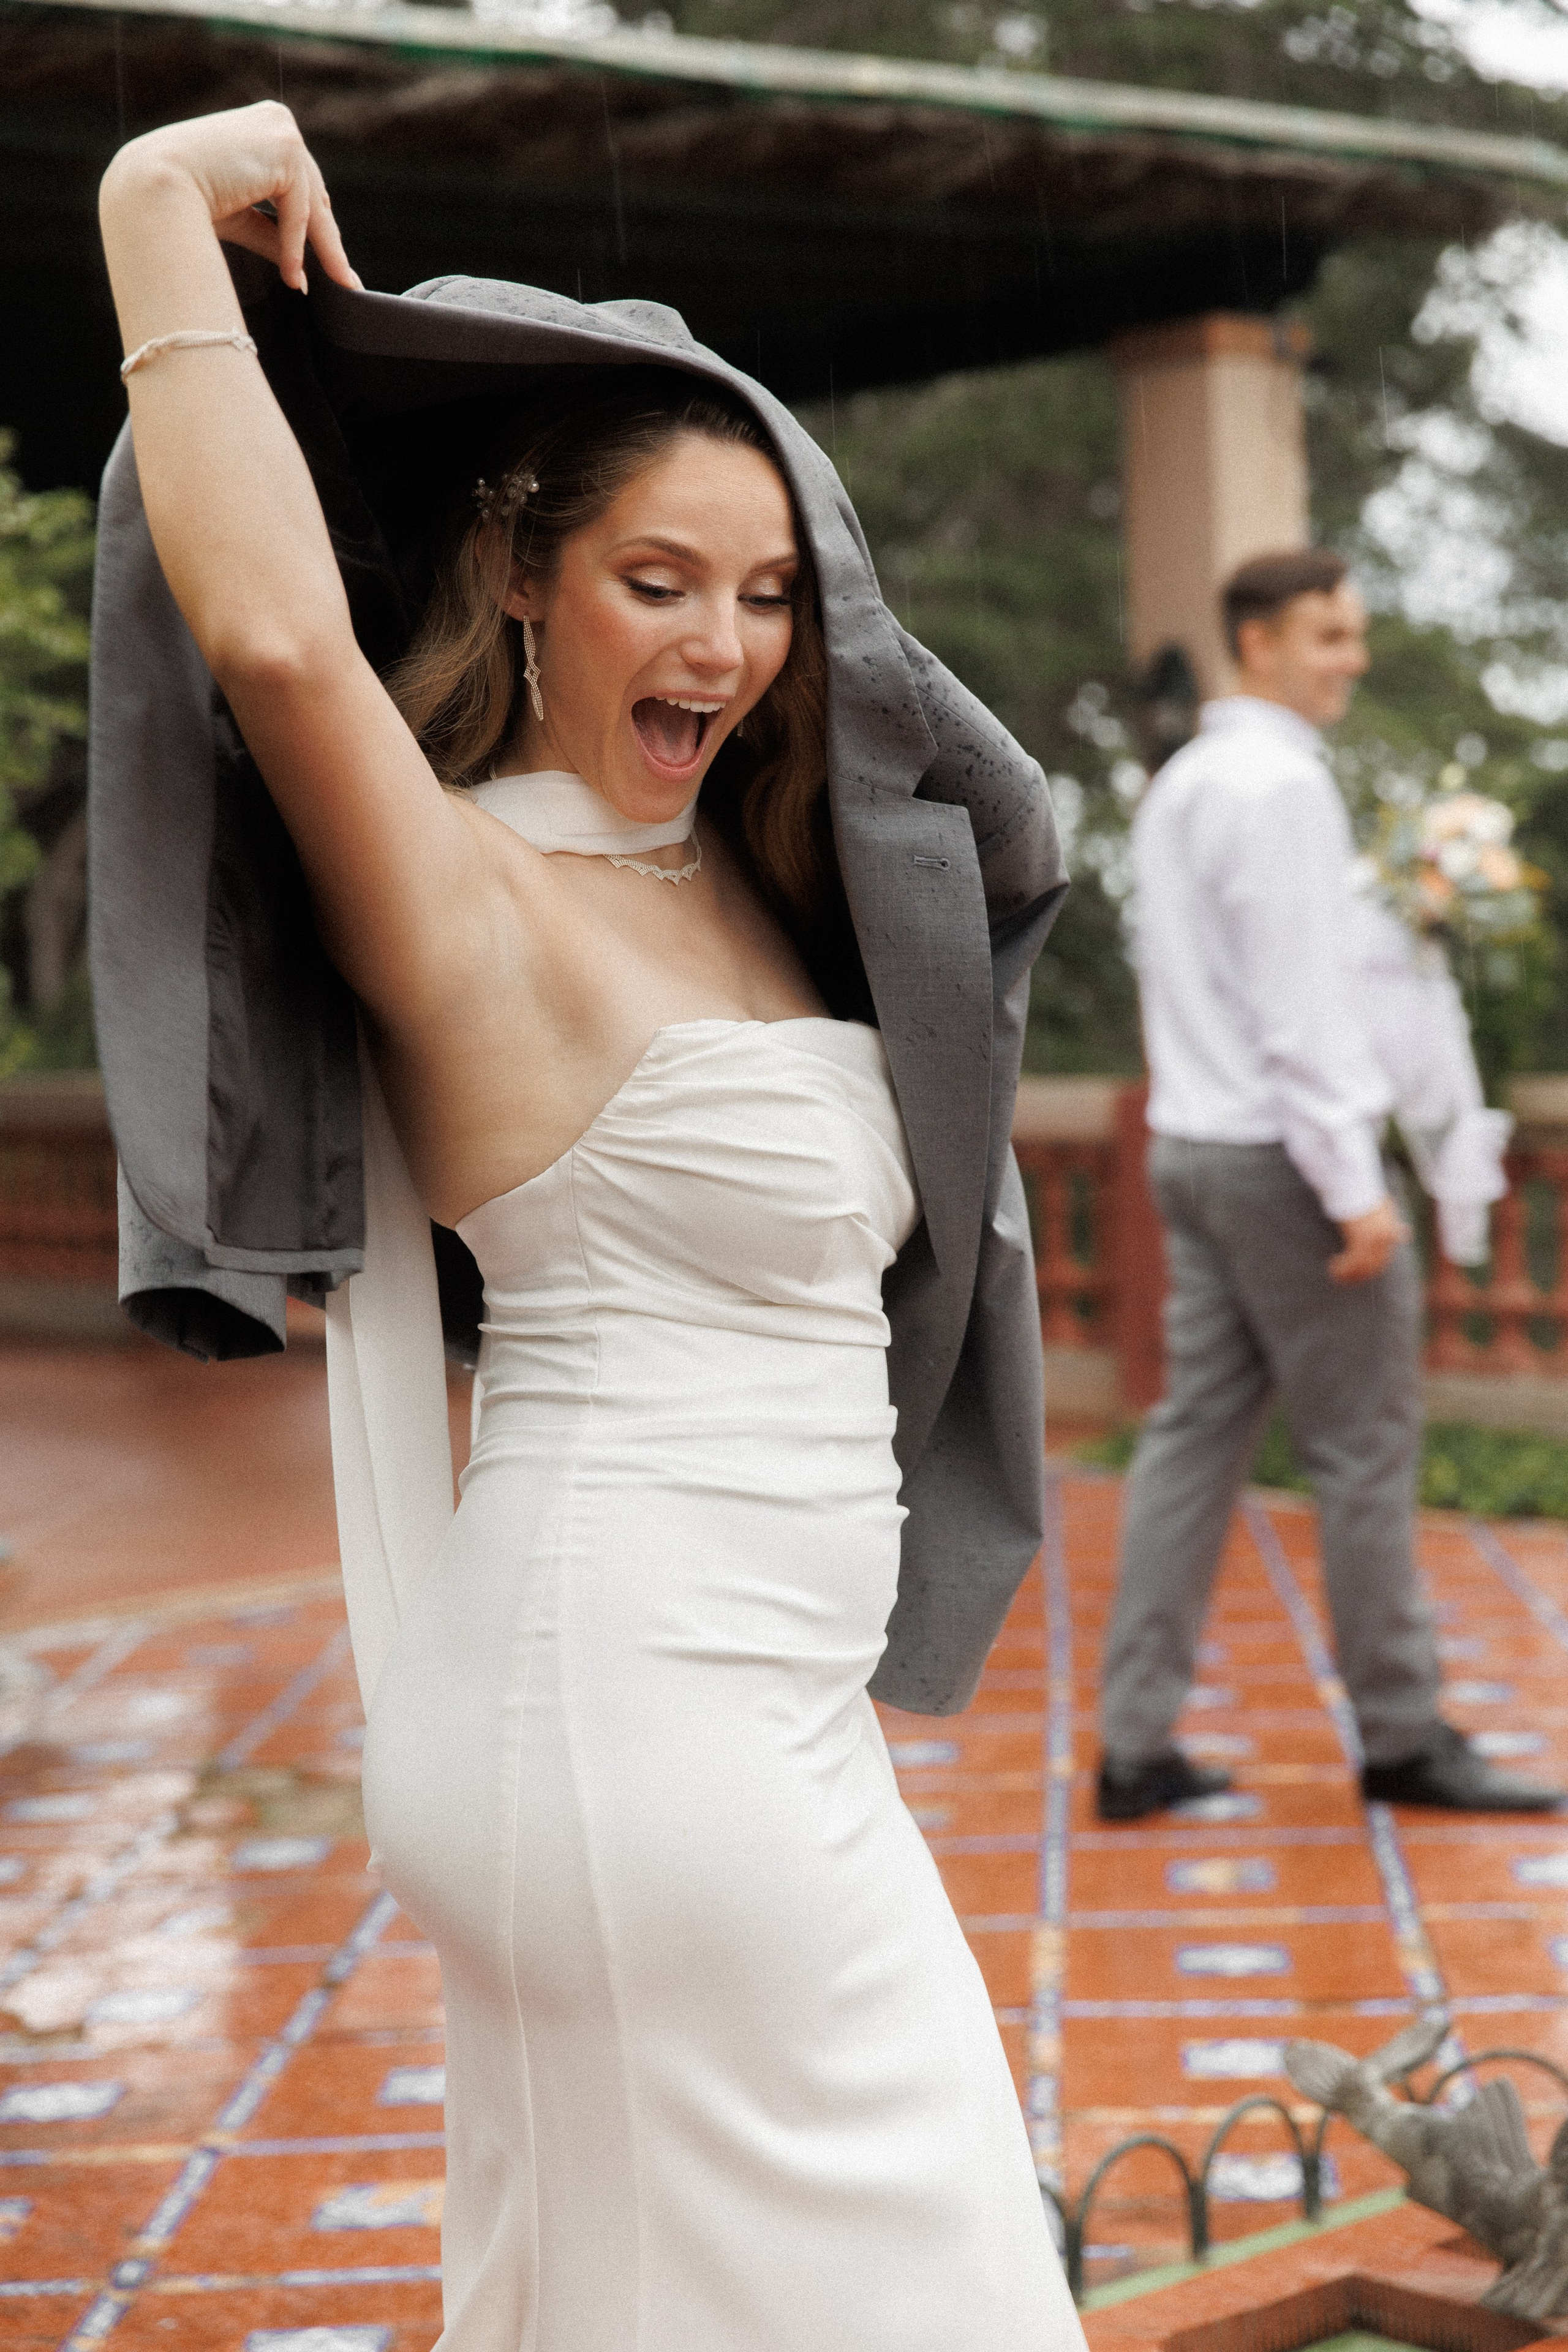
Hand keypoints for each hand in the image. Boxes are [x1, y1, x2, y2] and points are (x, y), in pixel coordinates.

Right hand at [103, 101, 359, 294]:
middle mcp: (276, 121)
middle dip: (327, 242)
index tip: (331, 265)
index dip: (313, 228)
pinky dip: (296, 245)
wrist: (151, 184)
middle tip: (347, 282)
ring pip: (312, 204)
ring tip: (335, 286)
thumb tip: (302, 270)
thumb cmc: (182, 199)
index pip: (298, 184)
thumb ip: (271, 233)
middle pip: (313, 194)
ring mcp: (282, 129)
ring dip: (322, 250)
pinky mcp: (285, 147)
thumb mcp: (238, 216)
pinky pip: (299, 209)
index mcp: (264, 129)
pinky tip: (293, 276)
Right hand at [1328, 1195, 1407, 1284]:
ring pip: (1361, 1267)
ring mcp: (1373, 1241)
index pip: (1383, 1259)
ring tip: (1336, 1276)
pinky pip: (1351, 1262)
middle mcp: (1384, 1240)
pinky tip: (1332, 1269)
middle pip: (1373, 1266)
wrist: (1355, 1187)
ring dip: (1348, 1274)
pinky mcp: (1360, 1241)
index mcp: (1390, 1233)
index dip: (1372, 1269)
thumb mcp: (1388, 1208)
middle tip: (1347, 1279)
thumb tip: (1407, 1233)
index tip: (1360, 1274)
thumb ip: (1395, 1223)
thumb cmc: (1367, 1194)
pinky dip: (1342, 1268)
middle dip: (1360, 1275)